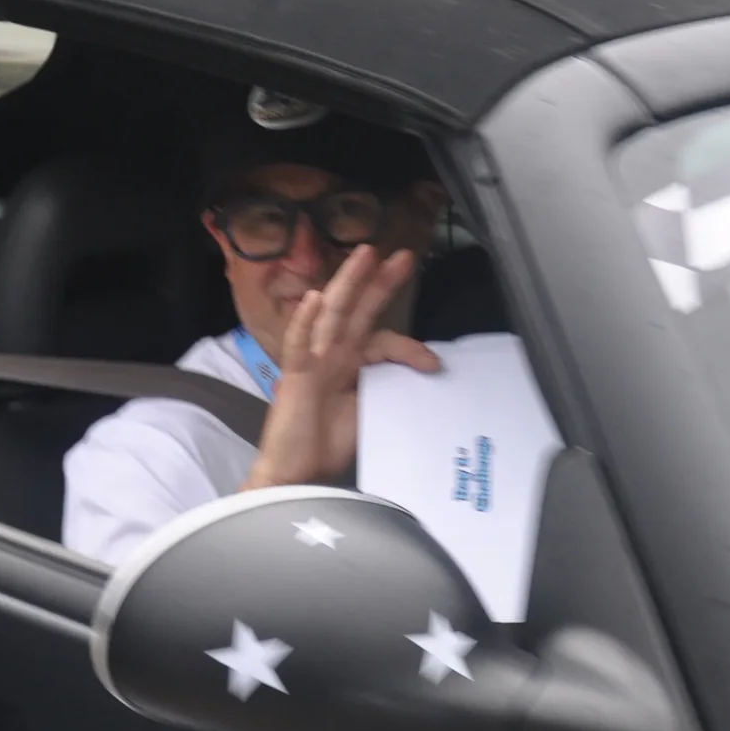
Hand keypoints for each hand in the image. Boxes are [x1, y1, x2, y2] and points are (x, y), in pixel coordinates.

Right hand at [242, 244, 440, 490]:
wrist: (298, 474)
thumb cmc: (328, 447)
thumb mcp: (370, 413)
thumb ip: (387, 390)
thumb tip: (420, 380)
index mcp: (350, 364)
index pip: (384, 342)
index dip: (410, 348)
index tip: (435, 363)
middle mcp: (332, 356)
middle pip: (358, 312)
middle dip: (380, 284)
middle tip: (405, 258)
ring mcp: (312, 362)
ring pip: (331, 315)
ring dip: (348, 284)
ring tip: (365, 256)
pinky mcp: (294, 377)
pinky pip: (299, 345)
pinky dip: (304, 322)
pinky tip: (313, 299)